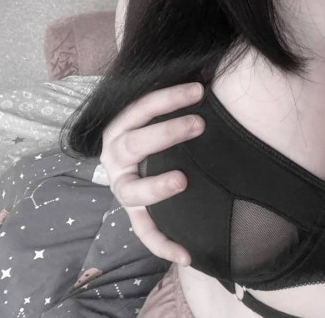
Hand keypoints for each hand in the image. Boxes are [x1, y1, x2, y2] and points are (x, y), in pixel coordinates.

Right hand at [100, 82, 205, 265]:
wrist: (132, 165)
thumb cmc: (153, 134)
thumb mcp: (156, 115)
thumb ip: (174, 99)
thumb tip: (208, 68)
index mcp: (120, 127)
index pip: (141, 108)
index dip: (168, 98)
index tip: (199, 91)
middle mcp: (115, 157)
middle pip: (133, 143)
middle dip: (166, 132)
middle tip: (199, 124)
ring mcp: (122, 187)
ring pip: (132, 190)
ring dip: (156, 186)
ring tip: (182, 181)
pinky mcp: (132, 213)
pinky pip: (143, 232)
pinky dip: (162, 244)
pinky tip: (187, 255)